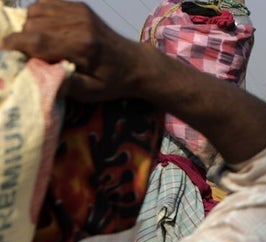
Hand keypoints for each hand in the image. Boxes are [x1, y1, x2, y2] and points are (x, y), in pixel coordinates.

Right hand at [2, 0, 145, 100]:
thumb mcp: (92, 92)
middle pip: (32, 24)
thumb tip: (38, 79)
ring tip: (37, 43)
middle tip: (27, 55)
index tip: (5, 53)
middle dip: (23, 39)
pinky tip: (45, 30)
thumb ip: (65, 85)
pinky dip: (39, 15)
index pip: (36, 39)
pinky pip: (46, 4)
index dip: (14, 44)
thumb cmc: (113, 81)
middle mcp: (79, 24)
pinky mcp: (80, 6)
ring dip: (29, 26)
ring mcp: (80, 11)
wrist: (136, 63)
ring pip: (36, 11)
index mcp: (81, 46)